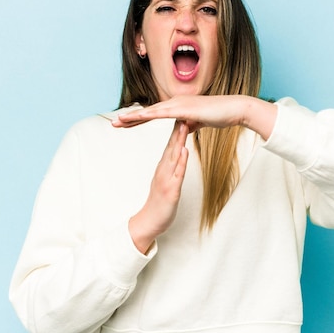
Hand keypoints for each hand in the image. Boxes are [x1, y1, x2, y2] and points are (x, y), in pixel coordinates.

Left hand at [113, 95, 276, 139]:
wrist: (233, 109)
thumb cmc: (218, 115)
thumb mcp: (198, 123)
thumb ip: (188, 125)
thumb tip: (182, 129)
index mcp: (176, 107)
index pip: (152, 115)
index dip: (136, 120)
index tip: (123, 125)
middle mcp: (174, 103)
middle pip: (147, 112)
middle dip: (129, 118)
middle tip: (112, 123)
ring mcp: (178, 104)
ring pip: (151, 111)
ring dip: (134, 116)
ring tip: (118, 121)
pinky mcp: (184, 108)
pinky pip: (163, 113)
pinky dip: (150, 115)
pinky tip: (139, 117)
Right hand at [128, 120, 188, 253]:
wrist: (149, 222)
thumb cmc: (160, 202)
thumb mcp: (166, 181)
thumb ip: (171, 167)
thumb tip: (178, 153)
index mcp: (163, 167)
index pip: (171, 144)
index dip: (177, 129)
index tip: (182, 113)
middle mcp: (163, 170)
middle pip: (171, 145)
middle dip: (177, 128)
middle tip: (182, 110)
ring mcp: (166, 179)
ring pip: (173, 156)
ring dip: (178, 140)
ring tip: (183, 124)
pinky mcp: (170, 190)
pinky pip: (177, 173)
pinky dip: (180, 161)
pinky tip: (184, 151)